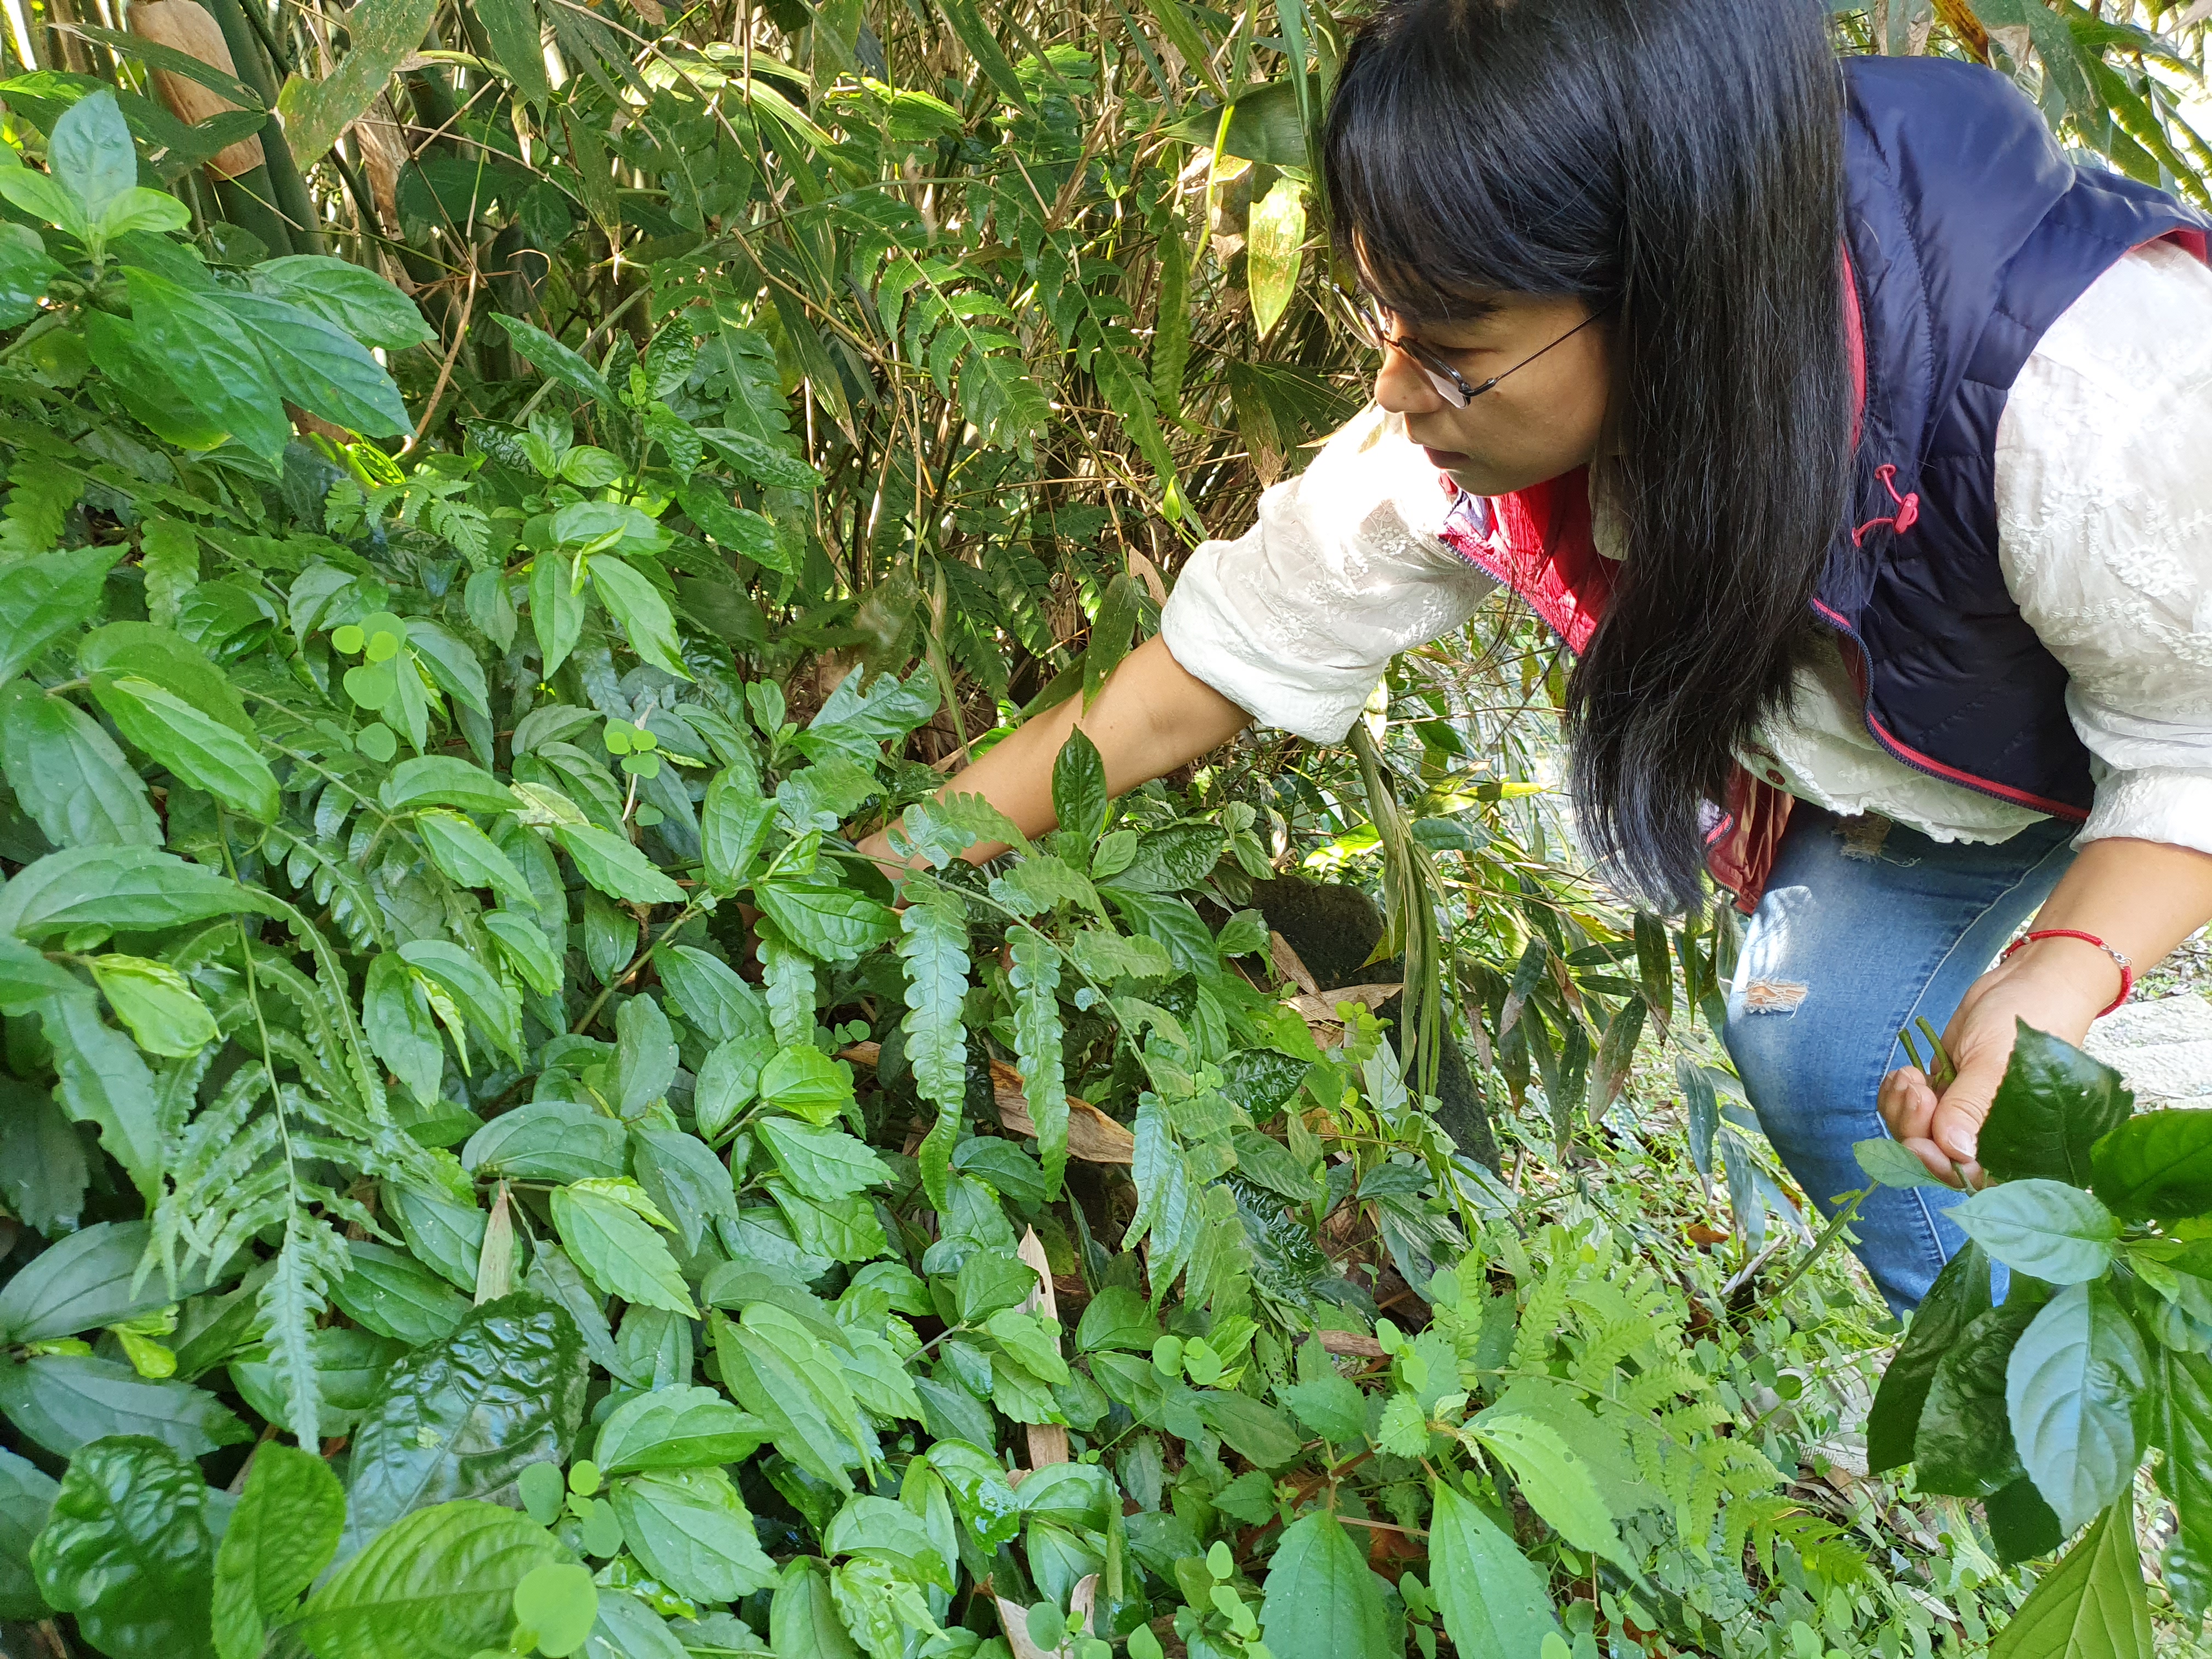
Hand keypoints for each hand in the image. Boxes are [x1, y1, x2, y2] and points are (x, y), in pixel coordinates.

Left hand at [1877, 936, 2117, 1185]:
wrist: (2025, 983)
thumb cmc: (2027, 1020)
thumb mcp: (1995, 1063)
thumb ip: (1972, 1107)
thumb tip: (1955, 1153)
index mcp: (2019, 1141)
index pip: (1972, 1177)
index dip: (1939, 1168)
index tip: (1918, 1144)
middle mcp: (1989, 1135)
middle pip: (1934, 1158)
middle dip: (1913, 1129)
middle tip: (1914, 1087)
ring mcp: (1961, 1114)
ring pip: (1914, 1134)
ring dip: (1901, 1108)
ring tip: (1910, 1075)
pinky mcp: (1944, 1093)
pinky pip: (1908, 1110)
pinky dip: (1897, 1095)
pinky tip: (1904, 1074)